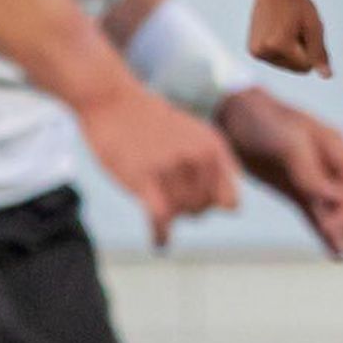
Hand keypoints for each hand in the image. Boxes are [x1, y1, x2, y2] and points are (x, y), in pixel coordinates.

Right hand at [79, 83, 239, 248]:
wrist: (112, 99)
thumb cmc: (149, 119)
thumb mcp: (193, 133)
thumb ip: (213, 163)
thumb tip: (229, 203)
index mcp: (214, 147)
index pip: (230, 202)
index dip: (213, 205)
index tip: (195, 200)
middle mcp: (199, 158)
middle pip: (203, 211)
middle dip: (187, 208)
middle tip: (166, 195)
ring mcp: (173, 169)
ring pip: (181, 215)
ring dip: (168, 214)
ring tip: (154, 200)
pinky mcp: (145, 179)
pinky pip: (161, 220)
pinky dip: (160, 236)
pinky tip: (158, 242)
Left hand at [217, 88, 342, 273]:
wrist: (233, 115)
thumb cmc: (264, 120)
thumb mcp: (291, 141)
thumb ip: (314, 173)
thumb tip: (337, 200)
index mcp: (338, 151)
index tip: (336, 228)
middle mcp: (333, 169)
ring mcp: (315, 183)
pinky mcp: (297, 192)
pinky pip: (318, 220)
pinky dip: (330, 239)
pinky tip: (341, 256)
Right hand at [247, 0, 330, 76]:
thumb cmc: (297, 4)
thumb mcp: (314, 27)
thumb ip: (320, 54)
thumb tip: (327, 76)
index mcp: (279, 45)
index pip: (306, 67)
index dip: (312, 50)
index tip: (305, 30)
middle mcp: (263, 51)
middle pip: (296, 68)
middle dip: (301, 52)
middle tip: (294, 28)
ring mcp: (256, 52)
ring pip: (286, 66)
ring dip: (291, 51)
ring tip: (286, 29)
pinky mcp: (252, 50)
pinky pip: (276, 60)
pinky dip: (281, 50)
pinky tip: (278, 31)